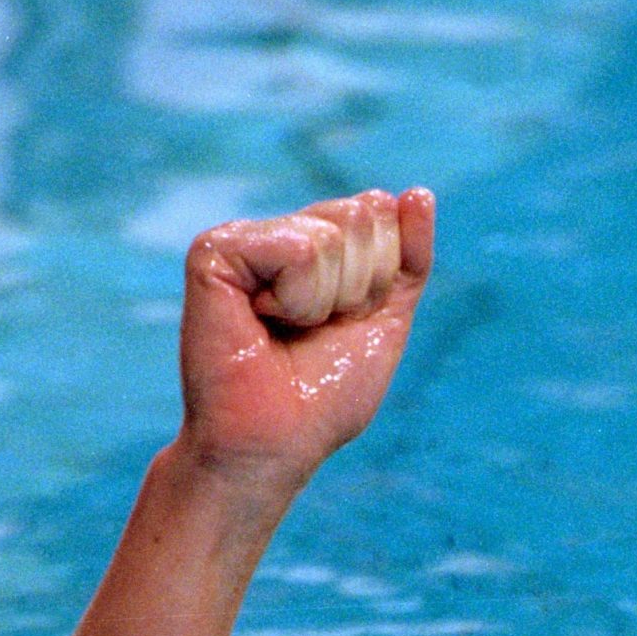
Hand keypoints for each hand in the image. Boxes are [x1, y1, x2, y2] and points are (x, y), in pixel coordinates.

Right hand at [171, 187, 435, 498]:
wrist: (275, 442)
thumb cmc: (323, 395)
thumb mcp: (385, 320)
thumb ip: (408, 258)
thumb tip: (419, 192)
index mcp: (318, 243)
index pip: (382, 214)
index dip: (380, 280)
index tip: (343, 323)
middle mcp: (280, 231)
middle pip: (363, 216)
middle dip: (358, 286)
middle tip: (314, 330)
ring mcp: (245, 236)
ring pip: (332, 235)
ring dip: (325, 301)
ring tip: (285, 330)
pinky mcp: (216, 250)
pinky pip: (299, 250)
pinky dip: (297, 299)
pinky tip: (261, 320)